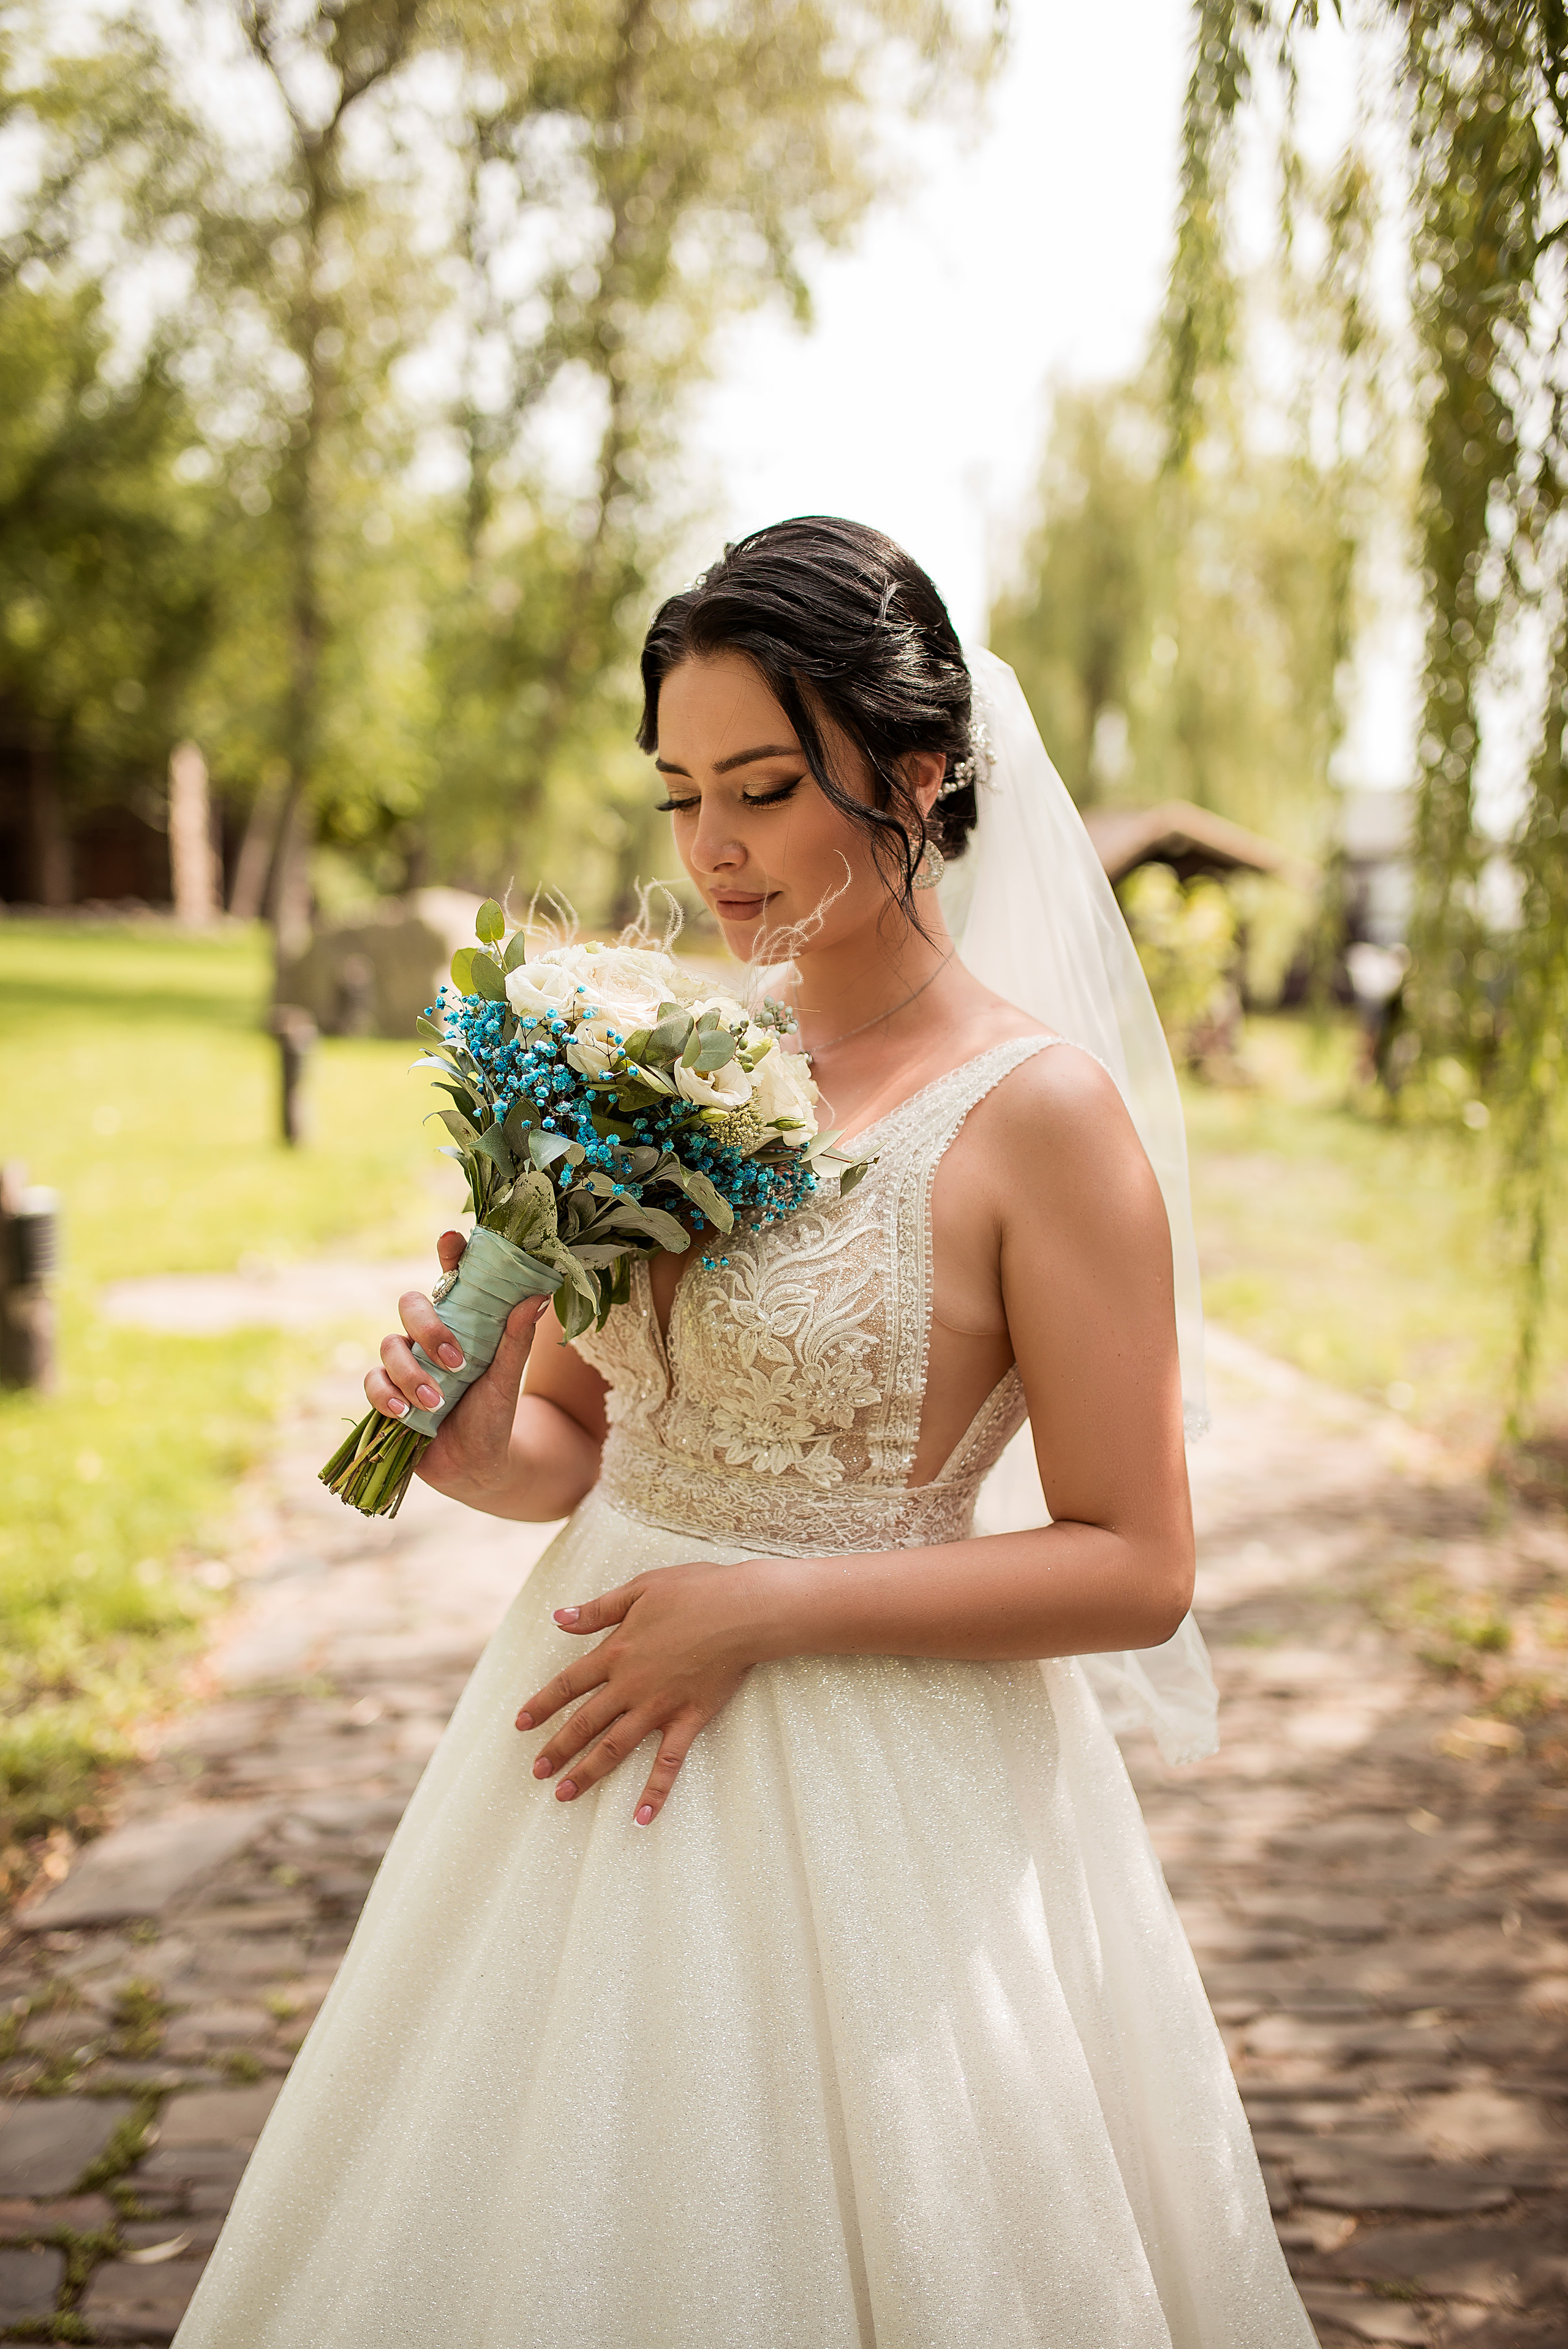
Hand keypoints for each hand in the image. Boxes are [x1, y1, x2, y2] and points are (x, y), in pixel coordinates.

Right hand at [365, 1229, 550, 1497]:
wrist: (476, 1467)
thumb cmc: (494, 1416)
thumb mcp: (506, 1379)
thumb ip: (516, 1339)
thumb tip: (537, 1295)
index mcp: (460, 1323)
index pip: (450, 1278)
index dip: (449, 1254)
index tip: (452, 1238)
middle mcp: (427, 1337)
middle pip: (410, 1304)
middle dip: (428, 1329)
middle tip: (455, 1360)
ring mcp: (404, 1364)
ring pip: (388, 1345)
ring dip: (411, 1372)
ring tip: (435, 1401)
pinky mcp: (386, 1393)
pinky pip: (372, 1381)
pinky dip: (386, 1395)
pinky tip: (406, 1413)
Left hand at [515, 1560, 770, 1823]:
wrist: (743, 1610)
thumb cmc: (695, 1591)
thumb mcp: (639, 1590)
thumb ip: (597, 1610)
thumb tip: (558, 1618)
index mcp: (616, 1652)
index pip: (568, 1684)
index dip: (542, 1704)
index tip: (521, 1723)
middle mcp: (630, 1685)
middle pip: (585, 1722)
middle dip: (557, 1749)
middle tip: (537, 1772)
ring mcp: (659, 1706)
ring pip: (615, 1747)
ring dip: (587, 1773)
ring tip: (564, 1794)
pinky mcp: (689, 1719)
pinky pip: (668, 1762)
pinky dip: (655, 1791)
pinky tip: (641, 1817)